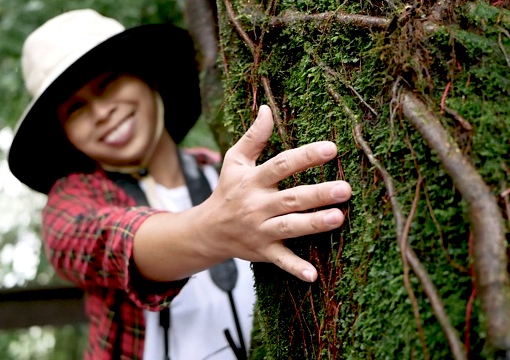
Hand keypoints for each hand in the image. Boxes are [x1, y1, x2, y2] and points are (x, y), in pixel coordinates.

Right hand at [199, 105, 351, 281]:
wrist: (208, 230)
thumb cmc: (227, 190)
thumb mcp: (235, 161)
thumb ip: (253, 136)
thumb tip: (267, 108)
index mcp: (253, 181)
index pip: (282, 165)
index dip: (306, 157)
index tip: (331, 148)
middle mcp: (258, 205)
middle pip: (291, 198)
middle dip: (318, 194)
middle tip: (345, 189)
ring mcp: (261, 230)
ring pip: (290, 227)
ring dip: (314, 224)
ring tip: (339, 218)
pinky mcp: (264, 251)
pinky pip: (281, 260)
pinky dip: (295, 269)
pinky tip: (314, 275)